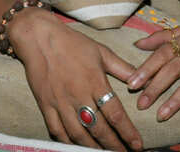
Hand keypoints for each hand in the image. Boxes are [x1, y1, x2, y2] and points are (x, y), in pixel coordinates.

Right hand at [8, 10, 143, 150]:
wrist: (39, 38)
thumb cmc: (73, 43)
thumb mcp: (101, 51)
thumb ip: (121, 67)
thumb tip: (139, 80)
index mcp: (95, 81)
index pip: (115, 113)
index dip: (127, 132)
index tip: (137, 145)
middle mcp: (78, 95)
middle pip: (99, 129)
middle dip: (113, 145)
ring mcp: (60, 103)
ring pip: (79, 134)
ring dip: (93, 148)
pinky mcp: (45, 106)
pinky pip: (57, 131)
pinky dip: (68, 143)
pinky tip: (78, 147)